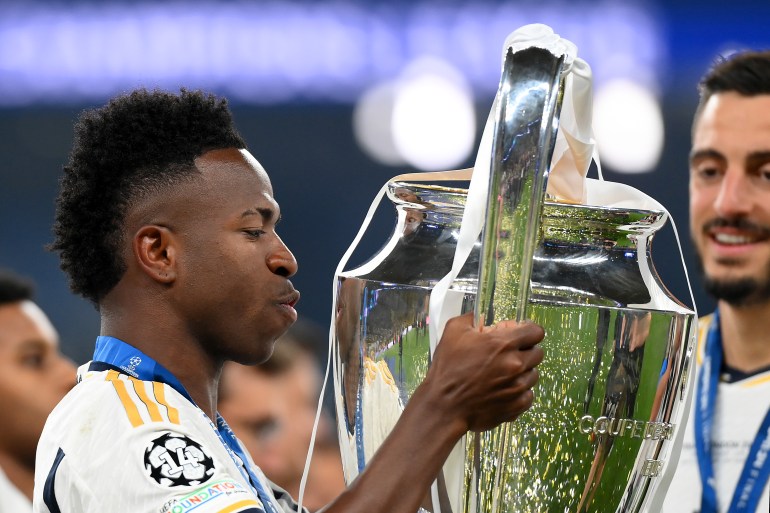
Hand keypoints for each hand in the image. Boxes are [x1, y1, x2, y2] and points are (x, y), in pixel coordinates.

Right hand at [422, 312, 543, 433]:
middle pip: (538, 353)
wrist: (445, 406)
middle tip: (509, 354)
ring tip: (503, 374)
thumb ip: (470, 318)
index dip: (529, 331)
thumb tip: (478, 315)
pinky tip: (503, 389)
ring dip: (522, 372)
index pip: (536, 332)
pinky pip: (529, 395)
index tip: (520, 334)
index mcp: (503, 344)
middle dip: (526, 350)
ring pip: (533, 375)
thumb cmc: (447, 369)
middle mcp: (516, 365)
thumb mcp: (453, 332)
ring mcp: (519, 387)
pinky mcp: (517, 405)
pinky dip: (519, 391)